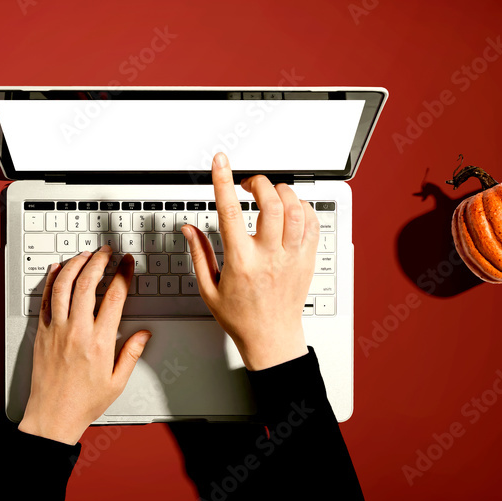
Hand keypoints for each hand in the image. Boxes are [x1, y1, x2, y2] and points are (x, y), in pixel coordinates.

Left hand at [18, 245, 151, 444]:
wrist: (52, 417)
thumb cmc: (83, 403)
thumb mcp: (117, 382)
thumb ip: (131, 354)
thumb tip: (143, 334)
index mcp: (100, 342)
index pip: (115, 297)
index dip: (123, 274)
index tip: (127, 263)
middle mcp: (77, 331)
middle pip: (88, 283)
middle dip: (99, 261)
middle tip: (107, 252)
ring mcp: (56, 330)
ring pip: (64, 286)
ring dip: (75, 265)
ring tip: (85, 255)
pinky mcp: (41, 333)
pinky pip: (45, 300)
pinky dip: (52, 281)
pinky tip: (59, 270)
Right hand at [181, 152, 318, 370]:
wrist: (271, 338)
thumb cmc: (242, 317)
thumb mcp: (209, 289)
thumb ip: (199, 254)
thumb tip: (189, 229)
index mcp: (241, 262)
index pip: (230, 212)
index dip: (223, 181)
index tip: (220, 162)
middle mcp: (269, 256)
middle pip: (271, 204)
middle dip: (259, 183)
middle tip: (249, 184)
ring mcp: (291, 257)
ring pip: (295, 210)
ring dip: (282, 193)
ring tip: (270, 195)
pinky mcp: (307, 260)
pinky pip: (312, 223)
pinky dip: (302, 208)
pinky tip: (290, 211)